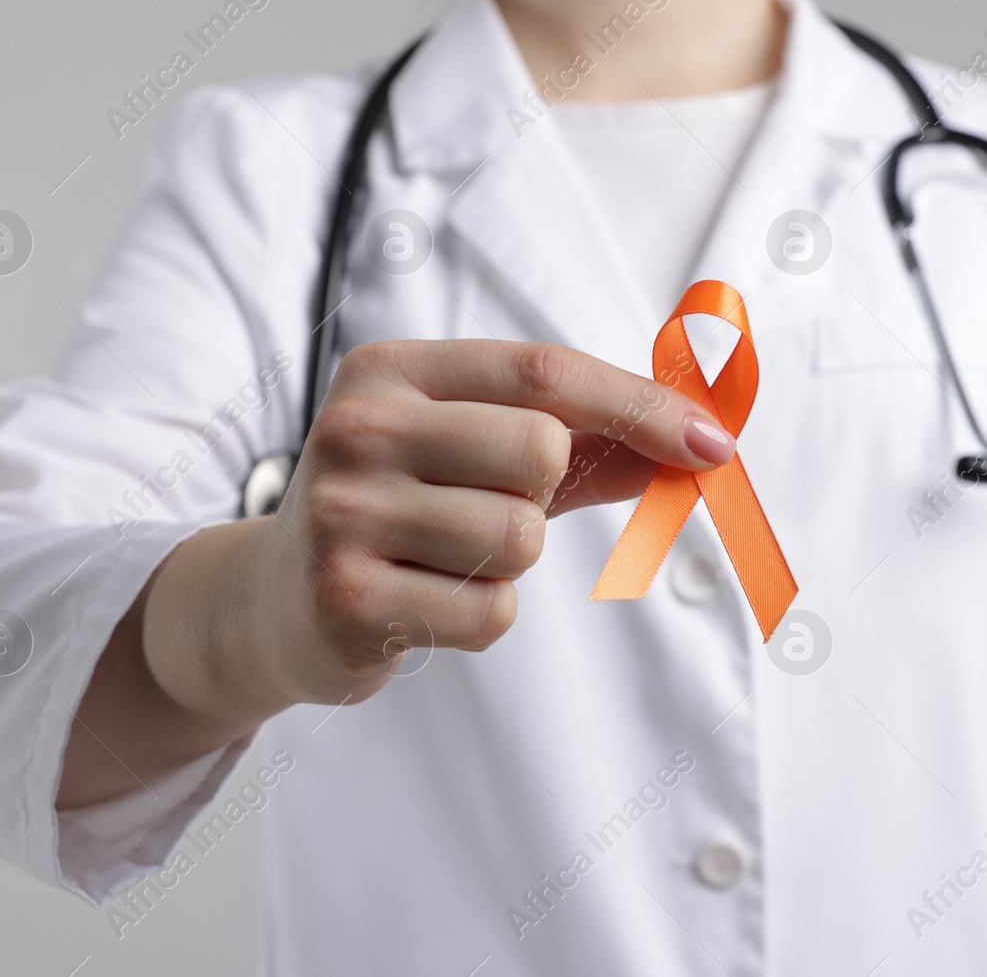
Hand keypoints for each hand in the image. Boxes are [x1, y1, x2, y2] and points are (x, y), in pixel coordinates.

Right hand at [185, 340, 734, 713]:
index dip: (641, 405)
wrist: (273, 601)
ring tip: (441, 560)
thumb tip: (701, 444)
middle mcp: (359, 428)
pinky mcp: (348, 599)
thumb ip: (584, 443)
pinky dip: (480, 615)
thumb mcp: (473, 453)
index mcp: (390, 371)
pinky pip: (491, 611)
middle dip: (544, 494)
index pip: (544, 371)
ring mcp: (345, 514)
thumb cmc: (401, 510)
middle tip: (486, 509)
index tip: (714, 442)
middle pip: (541, 450)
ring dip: (507, 562)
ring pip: (521, 538)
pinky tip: (422, 602)